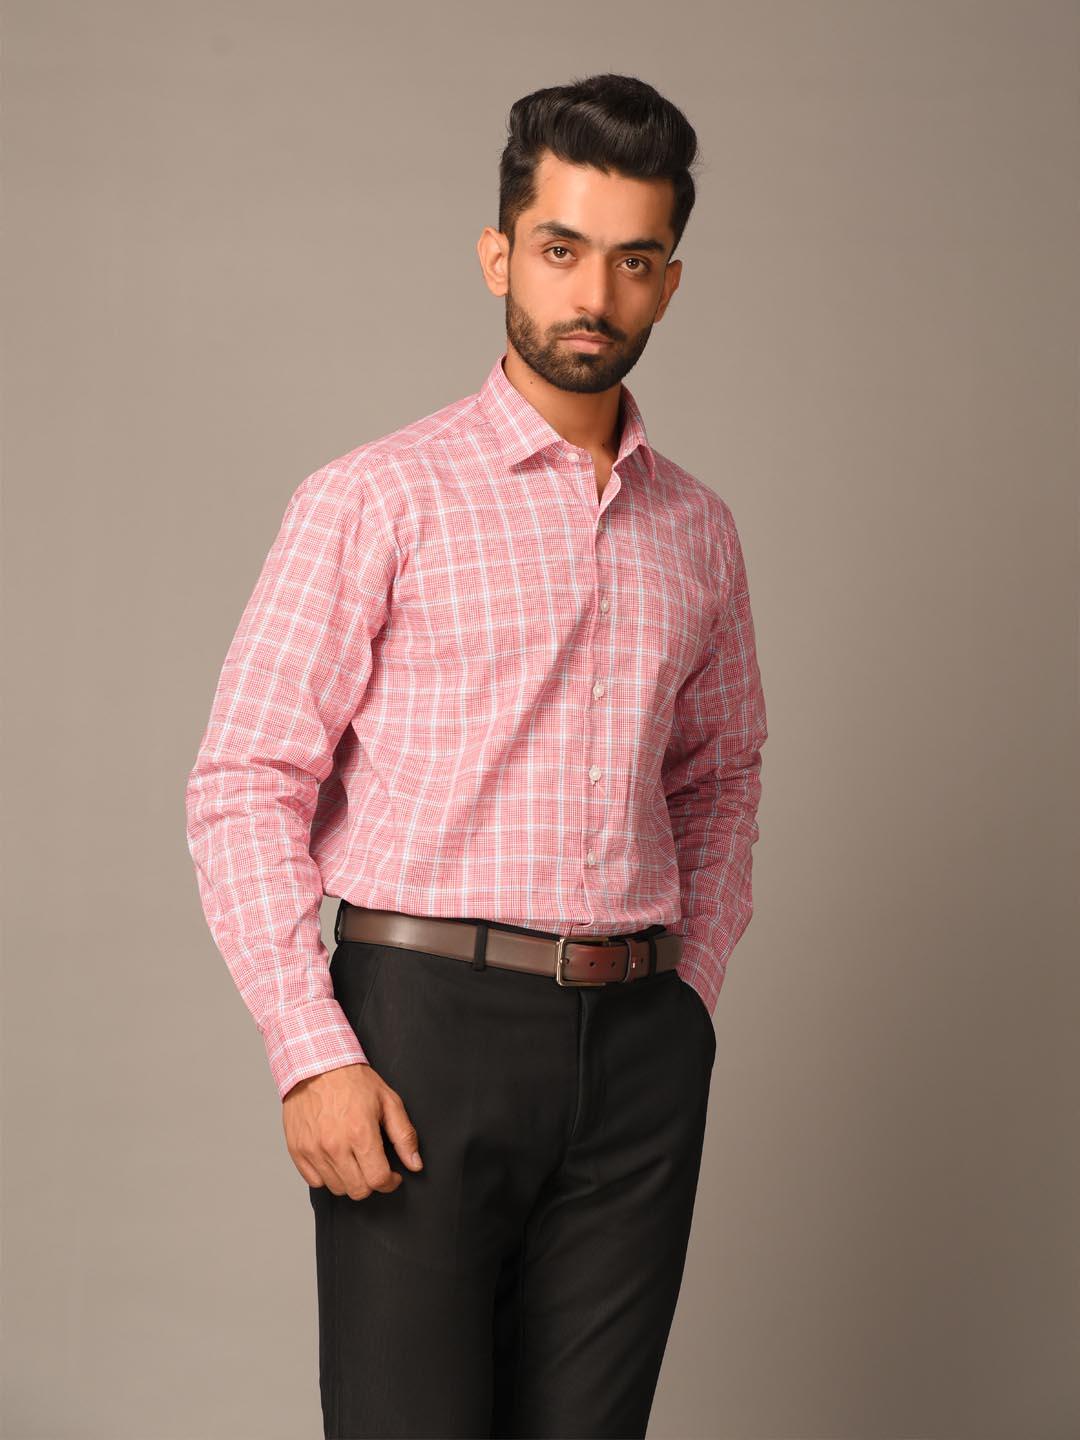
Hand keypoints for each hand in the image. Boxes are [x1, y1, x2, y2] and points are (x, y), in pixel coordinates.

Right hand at [282, 1062, 423, 1199]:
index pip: (378, 1180)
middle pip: (358, 1190)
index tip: (392, 1176)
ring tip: (354, 1160)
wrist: (316, 1065)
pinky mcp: (297, 1151)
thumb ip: (404, 1135)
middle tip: (373, 1166)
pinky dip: (326, 1176)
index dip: (390, 1182)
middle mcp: (335, 1146)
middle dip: (372, 1183)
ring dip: (350, 1180)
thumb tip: (415, 1163)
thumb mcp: (388, 1101)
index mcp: (360, 1133)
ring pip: (336, 1188)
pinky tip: (335, 1159)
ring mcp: (313, 1150)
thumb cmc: (352, 1081)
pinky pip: (314, 1181)